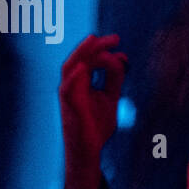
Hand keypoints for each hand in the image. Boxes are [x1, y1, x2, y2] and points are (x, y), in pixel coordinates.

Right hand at [59, 33, 127, 188]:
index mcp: (81, 83)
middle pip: (78, 58)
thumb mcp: (111, 96)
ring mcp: (68, 96)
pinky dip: (73, 77)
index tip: (119, 43)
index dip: (103, 48)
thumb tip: (122, 56)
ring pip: (69, 68)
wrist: (89, 150)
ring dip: (82, 53)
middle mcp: (72, 86)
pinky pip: (67, 90)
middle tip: (115, 38)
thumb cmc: (96, 125)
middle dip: (94, 45)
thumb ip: (115, 78)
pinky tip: (83, 67)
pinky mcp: (70, 108)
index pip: (88, 58)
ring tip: (95, 41)